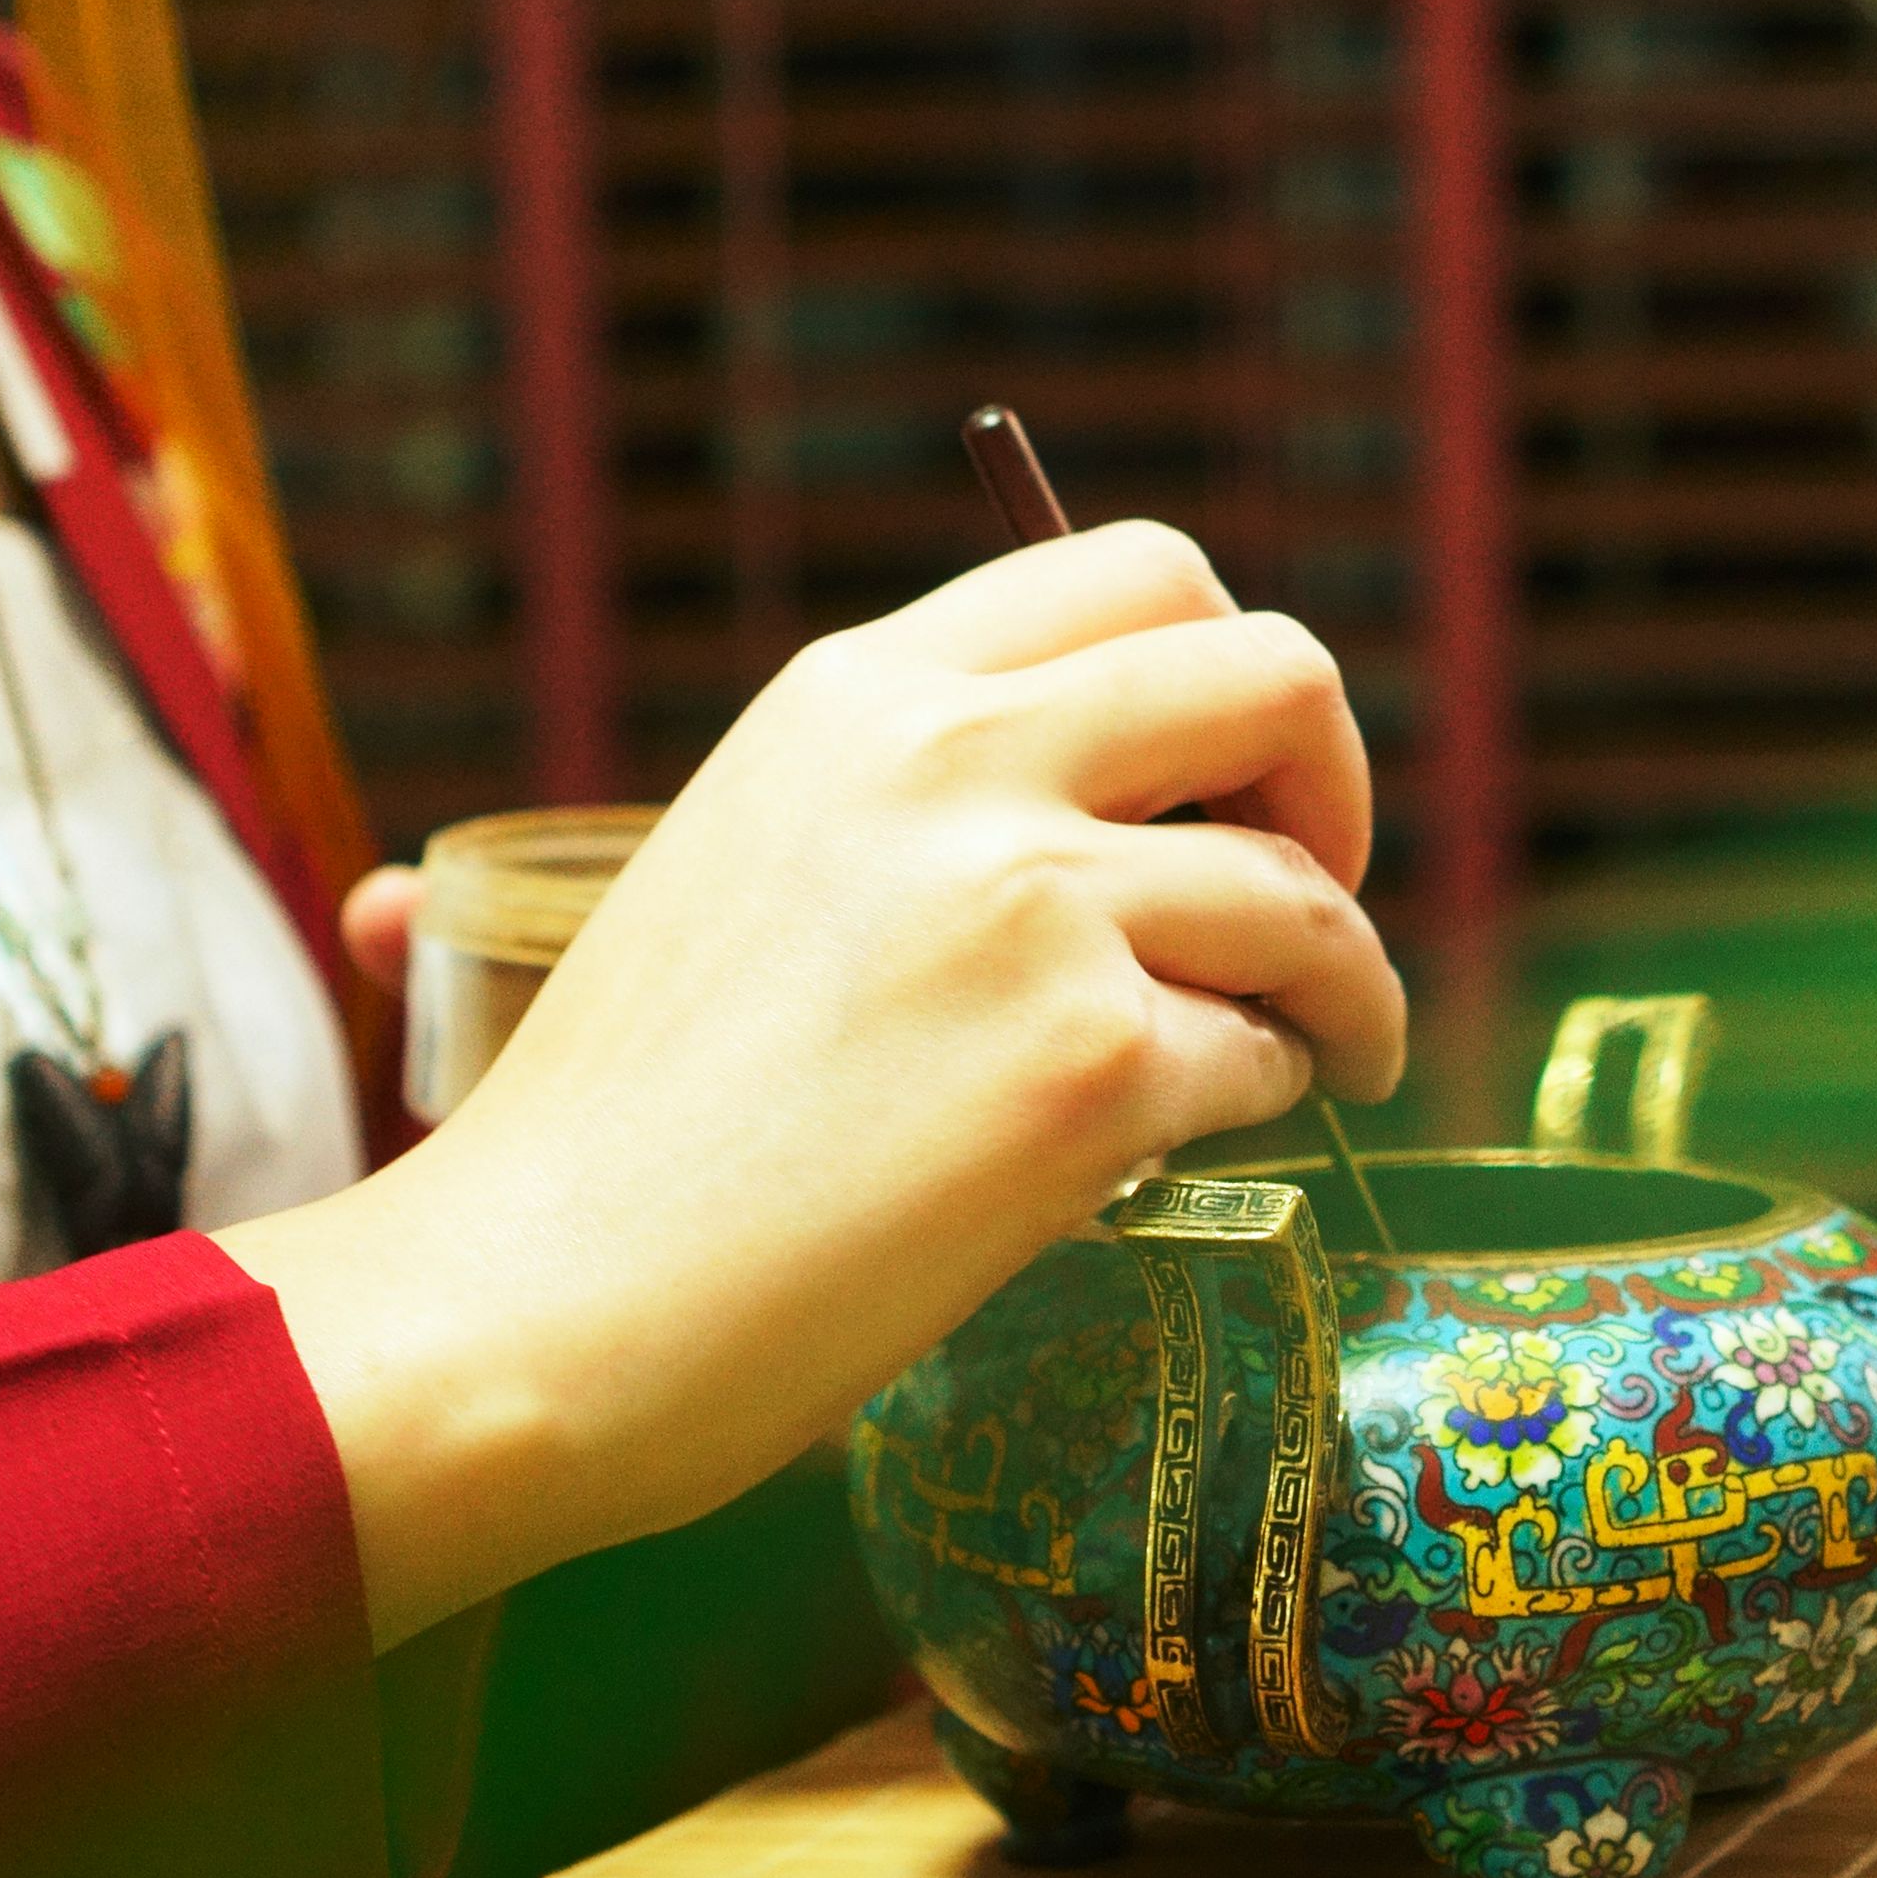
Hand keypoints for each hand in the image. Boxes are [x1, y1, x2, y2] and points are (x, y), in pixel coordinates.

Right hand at [218, 525, 1399, 1639]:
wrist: (531, 1304)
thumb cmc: (625, 1134)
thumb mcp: (751, 867)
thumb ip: (919, 810)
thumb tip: (1132, 819)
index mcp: (862, 695)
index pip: (1134, 572)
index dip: (1229, 675)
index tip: (1236, 780)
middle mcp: (954, 761)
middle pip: (1273, 672)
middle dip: (1336, 783)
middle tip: (1320, 894)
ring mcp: (1031, 905)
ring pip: (1306, 895)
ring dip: (1345, 985)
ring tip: (1329, 1053)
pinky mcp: (1086, 1064)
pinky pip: (1264, 1058)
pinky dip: (1261, 1105)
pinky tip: (1189, 1151)